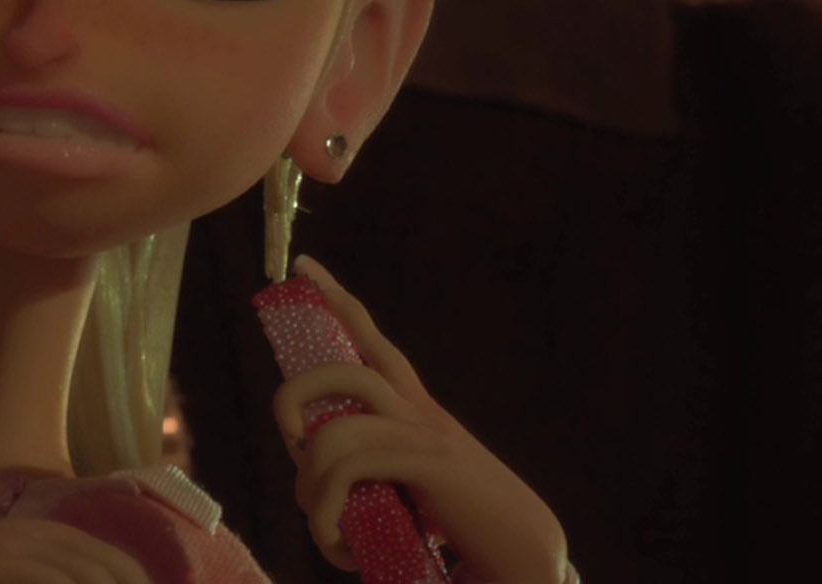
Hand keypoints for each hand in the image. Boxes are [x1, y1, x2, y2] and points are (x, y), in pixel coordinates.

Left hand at [274, 256, 570, 583]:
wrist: (530, 564)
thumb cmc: (469, 534)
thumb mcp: (415, 489)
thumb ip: (377, 470)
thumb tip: (313, 475)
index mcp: (419, 413)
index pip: (374, 343)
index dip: (339, 302)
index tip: (305, 267)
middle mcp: (422, 413)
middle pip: (343, 370)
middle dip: (294, 396)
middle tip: (290, 441)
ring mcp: (426, 436)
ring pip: (334, 429)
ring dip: (310, 488)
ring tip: (324, 526)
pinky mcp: (428, 465)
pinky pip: (348, 470)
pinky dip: (327, 515)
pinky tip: (341, 548)